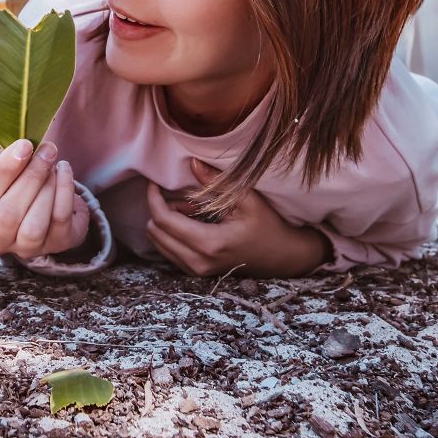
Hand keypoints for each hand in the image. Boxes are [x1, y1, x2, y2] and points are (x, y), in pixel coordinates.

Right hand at [0, 140, 89, 259]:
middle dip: (31, 178)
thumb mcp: (13, 175)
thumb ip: (16, 163)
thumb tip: (29, 146)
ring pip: (33, 226)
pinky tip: (64, 170)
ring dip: (47, 188)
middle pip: (9, 214)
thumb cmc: (25, 187)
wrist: (53, 211)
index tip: (24, 145)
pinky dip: (65, 191)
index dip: (5, 170)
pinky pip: (60, 220)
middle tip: (46, 151)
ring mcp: (27, 248)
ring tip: (54, 165)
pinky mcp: (56, 245)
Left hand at [146, 158, 329, 278]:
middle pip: (155, 233)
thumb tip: (193, 163)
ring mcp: (196, 271)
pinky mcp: (197, 273)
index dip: (154, 199)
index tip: (154, 183)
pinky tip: (189, 222)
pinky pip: (169, 252)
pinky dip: (171, 235)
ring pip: (158, 244)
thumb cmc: (268, 226)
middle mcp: (198, 262)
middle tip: (176, 195)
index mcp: (209, 243)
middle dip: (159, 210)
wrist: (282, 256)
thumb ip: (217, 182)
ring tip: (187, 209)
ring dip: (164, 223)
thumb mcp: (247, 199)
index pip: (164, 221)